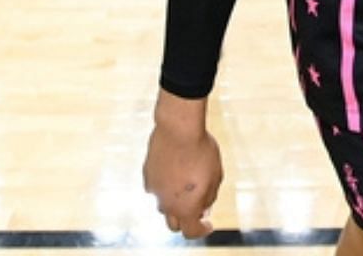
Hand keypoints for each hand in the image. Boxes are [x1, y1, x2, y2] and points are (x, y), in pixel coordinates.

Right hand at [142, 92, 221, 238]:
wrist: (178, 130)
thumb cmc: (202, 152)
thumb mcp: (215, 176)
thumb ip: (209, 196)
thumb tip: (204, 208)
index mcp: (185, 208)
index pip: (191, 232)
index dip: (202, 230)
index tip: (208, 223)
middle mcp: (166, 204)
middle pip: (175, 224)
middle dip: (186, 219)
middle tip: (199, 207)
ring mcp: (153, 191)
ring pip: (164, 205)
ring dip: (176, 202)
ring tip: (190, 184)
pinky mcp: (147, 176)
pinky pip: (157, 188)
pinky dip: (167, 186)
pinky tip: (177, 171)